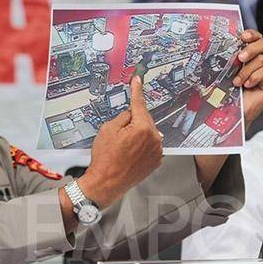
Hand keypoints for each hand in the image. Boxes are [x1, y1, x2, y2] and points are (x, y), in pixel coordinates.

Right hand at [79, 76, 162, 207]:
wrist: (106, 183)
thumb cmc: (105, 159)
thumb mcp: (108, 129)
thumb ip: (123, 116)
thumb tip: (131, 113)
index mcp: (143, 128)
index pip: (139, 104)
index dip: (137, 90)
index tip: (138, 80)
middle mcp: (154, 139)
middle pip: (145, 120)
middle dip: (133, 122)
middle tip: (119, 134)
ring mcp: (157, 151)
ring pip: (148, 133)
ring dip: (138, 135)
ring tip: (123, 148)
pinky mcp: (156, 161)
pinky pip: (150, 146)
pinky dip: (141, 146)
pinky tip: (129, 153)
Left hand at [233, 30, 262, 128]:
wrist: (230, 112)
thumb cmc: (226, 91)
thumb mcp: (225, 71)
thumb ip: (228, 59)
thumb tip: (219, 45)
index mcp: (250, 55)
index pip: (256, 38)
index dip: (252, 34)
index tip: (242, 36)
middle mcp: (261, 61)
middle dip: (251, 48)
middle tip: (239, 57)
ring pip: (261, 60)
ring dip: (246, 70)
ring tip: (236, 82)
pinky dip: (254, 77)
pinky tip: (246, 86)